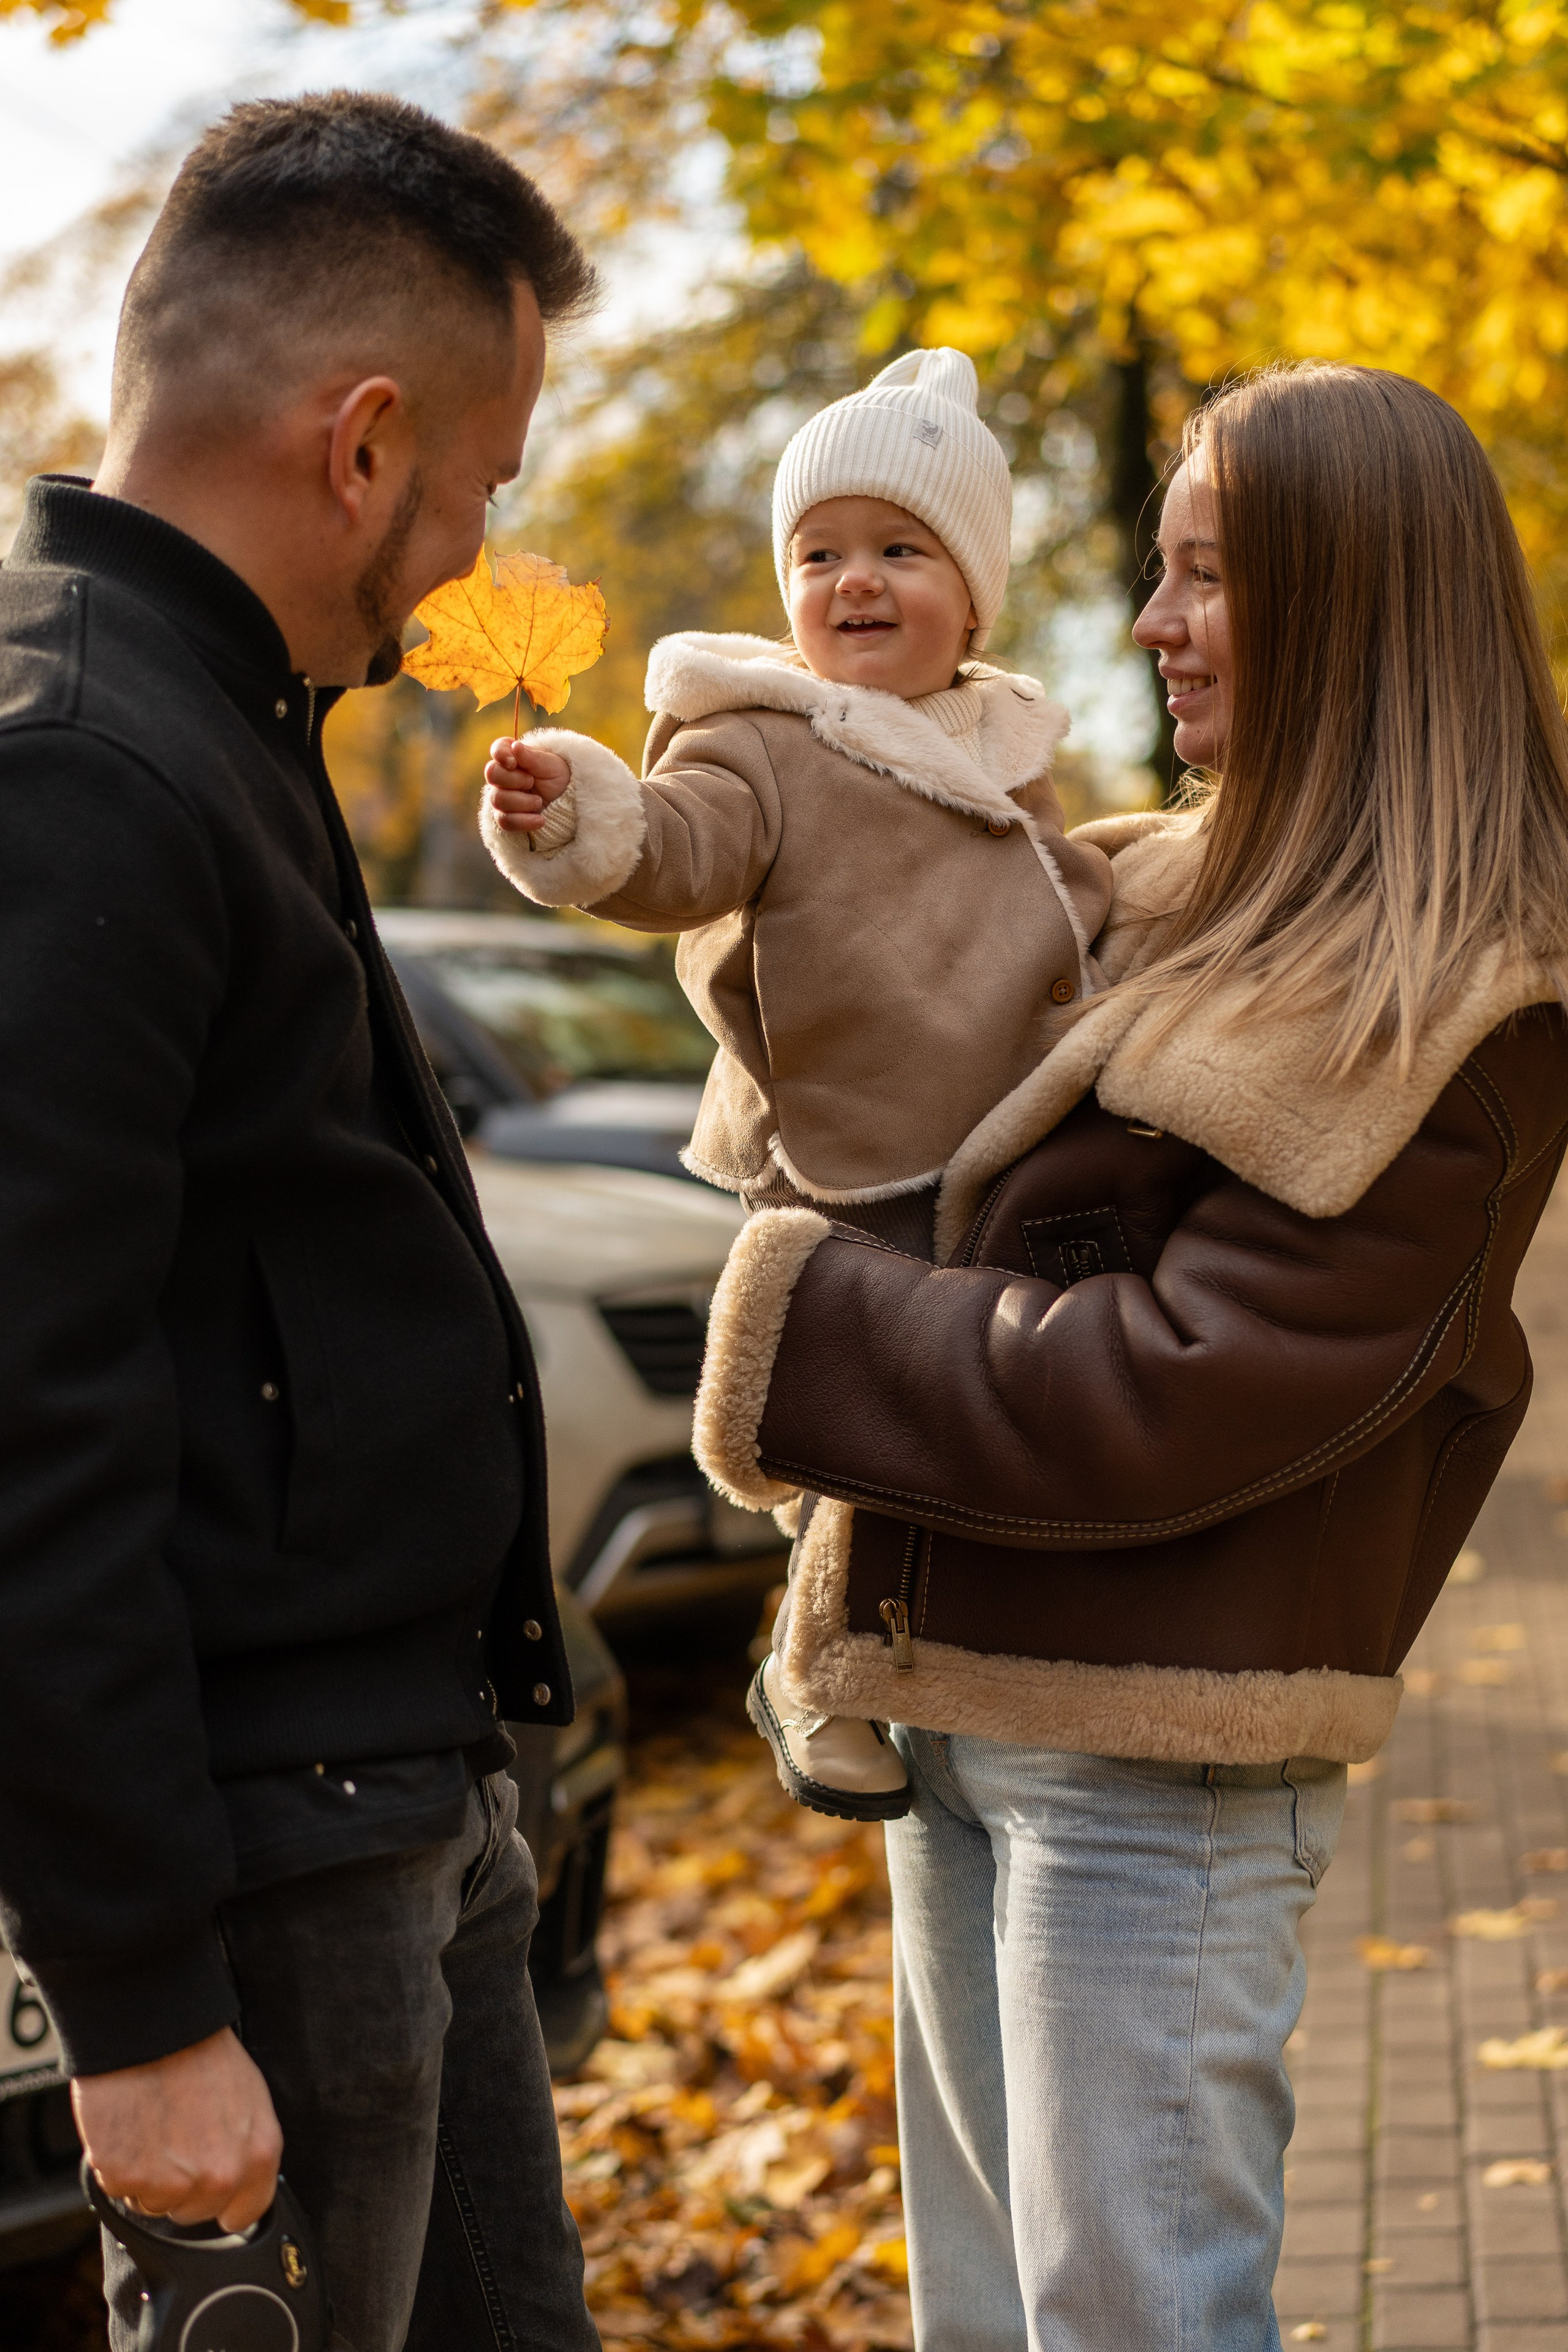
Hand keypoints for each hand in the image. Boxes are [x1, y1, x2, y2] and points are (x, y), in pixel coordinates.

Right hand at [72, 2026, 282, 2232]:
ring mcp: (171, 2183)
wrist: (152, 2024)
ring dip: (148, 2176)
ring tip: (150, 2126)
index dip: (226, 2202)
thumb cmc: (201, 2051)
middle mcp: (218, 2177)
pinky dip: (117, 2164)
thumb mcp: (250, 2096)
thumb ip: (248, 2146)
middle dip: (182, 2185)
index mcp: (258, 2155)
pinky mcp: (126, 2177)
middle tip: (173, 2138)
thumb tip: (240, 2179)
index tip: (212, 2189)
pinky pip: (119, 2189)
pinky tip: (127, 2127)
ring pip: (155, 2205)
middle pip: (195, 2212)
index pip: (247, 2211)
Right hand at [485, 737, 571, 833]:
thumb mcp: (550, 765)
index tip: (513, 762)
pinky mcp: (505, 817)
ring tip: (539, 801)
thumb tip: (515, 746)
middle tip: (531, 781)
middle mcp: (502, 775)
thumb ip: (531, 757)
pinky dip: (524, 821)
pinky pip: (505, 821)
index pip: (497, 749)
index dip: (501, 755)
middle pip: (492, 774)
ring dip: (523, 802)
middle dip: (514, 779)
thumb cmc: (557, 778)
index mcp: (512, 756)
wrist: (567, 802)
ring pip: (498, 800)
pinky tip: (540, 820)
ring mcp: (501, 797)